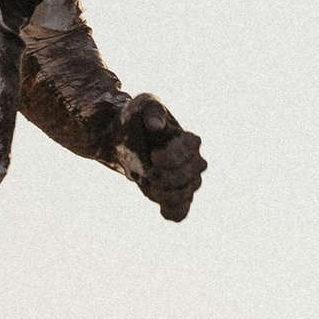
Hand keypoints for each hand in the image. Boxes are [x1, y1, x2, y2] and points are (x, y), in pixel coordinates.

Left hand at [120, 97, 205, 223]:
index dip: (169, 160)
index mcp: (191, 141)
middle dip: (165, 179)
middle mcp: (195, 162)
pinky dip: (173, 212)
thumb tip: (156, 125)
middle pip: (189, 179)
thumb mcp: (141, 106)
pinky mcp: (175, 196)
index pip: (187, 156)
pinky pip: (180, 211)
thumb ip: (151, 111)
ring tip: (148, 186)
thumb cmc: (136, 119)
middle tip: (147, 173)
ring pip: (184, 196)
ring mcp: (187, 181)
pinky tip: (162, 210)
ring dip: (163, 195)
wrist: (122, 139)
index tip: (153, 155)